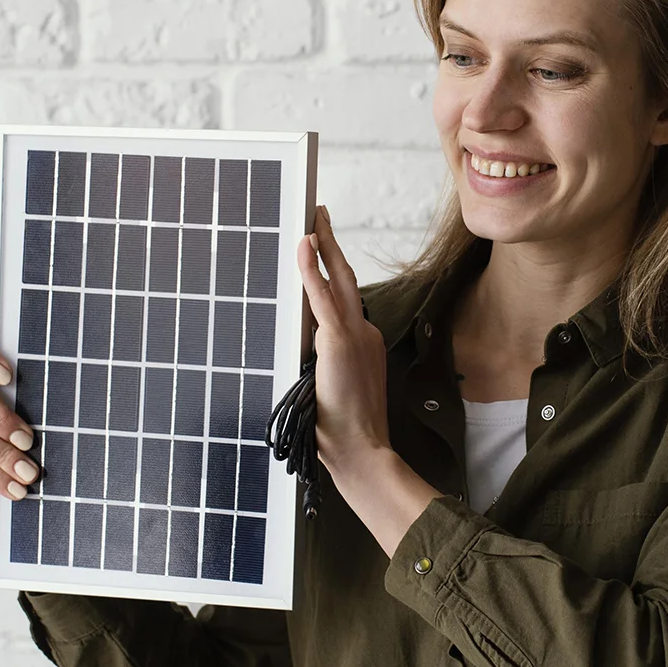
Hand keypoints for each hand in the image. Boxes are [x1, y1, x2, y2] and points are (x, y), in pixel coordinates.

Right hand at [0, 332, 37, 508]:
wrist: (38, 486)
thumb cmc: (52, 441)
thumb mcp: (54, 420)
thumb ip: (53, 407)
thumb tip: (84, 404)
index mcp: (0, 378)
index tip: (6, 375)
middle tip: (27, 439)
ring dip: (2, 452)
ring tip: (29, 472)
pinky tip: (17, 490)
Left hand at [297, 206, 392, 473]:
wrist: (361, 450)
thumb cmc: (344, 432)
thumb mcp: (332, 390)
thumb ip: (323, 365)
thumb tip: (304, 352)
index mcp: (364, 345)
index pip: (344, 301)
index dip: (331, 274)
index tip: (323, 254)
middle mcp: (364, 333)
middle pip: (346, 278)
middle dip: (332, 245)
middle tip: (321, 216)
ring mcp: (355, 334)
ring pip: (338, 278)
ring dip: (324, 245)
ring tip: (313, 218)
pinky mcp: (340, 340)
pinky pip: (321, 295)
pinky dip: (311, 268)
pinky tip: (303, 244)